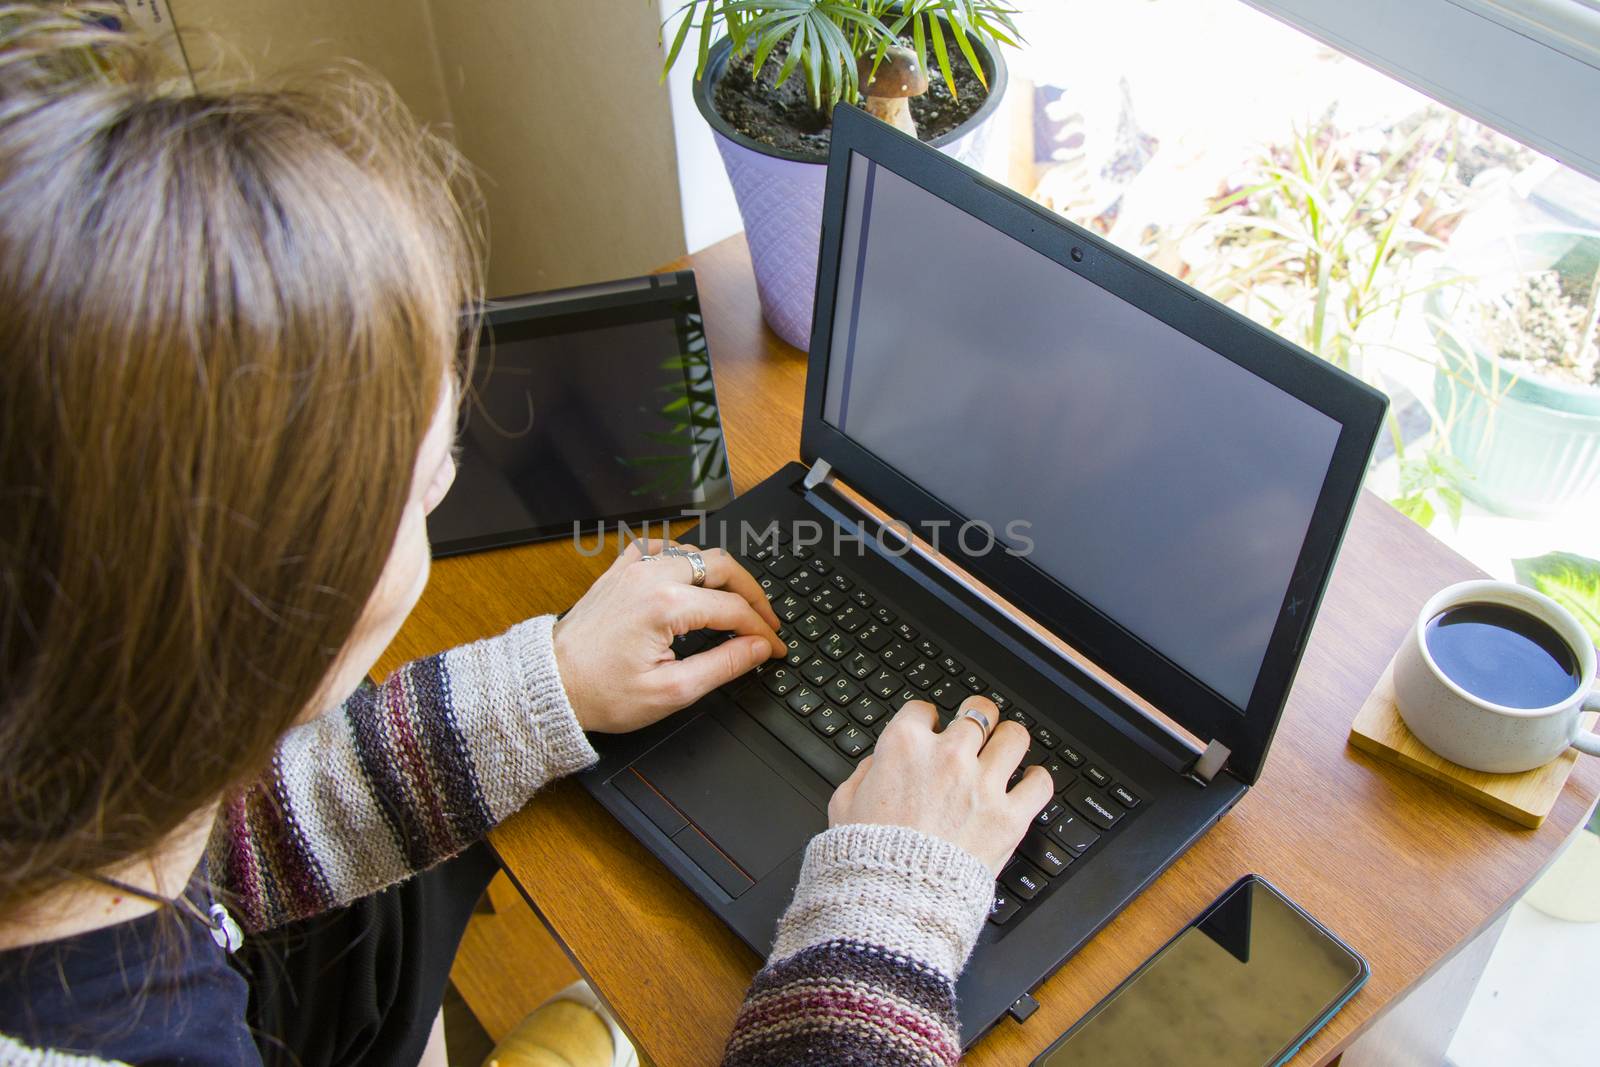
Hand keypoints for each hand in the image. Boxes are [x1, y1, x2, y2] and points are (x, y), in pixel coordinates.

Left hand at [552, 539, 785, 732]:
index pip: (733, 610)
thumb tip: (758, 648)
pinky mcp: (618, 572)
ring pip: (695, 553)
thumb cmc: (601, 694)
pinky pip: (660, 549)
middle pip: (722, 567)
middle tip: (766, 621)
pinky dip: (683, 559)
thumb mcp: (671, 692)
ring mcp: (633, 569)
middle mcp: (651, 576)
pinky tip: (690, 578)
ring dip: (721, 576)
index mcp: (666, 605)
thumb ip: (722, 665)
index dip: (762, 631)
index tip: (776, 650)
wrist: (550, 685)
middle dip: (752, 594)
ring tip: (736, 605)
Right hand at [827, 697, 1052, 874]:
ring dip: (1009, 741)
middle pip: (978, 711)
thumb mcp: (844, 805)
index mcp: (904, 747)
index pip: (923, 709)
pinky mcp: (1008, 817)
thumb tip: (879, 764)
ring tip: (1006, 749)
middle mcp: (948, 756)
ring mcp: (982, 785)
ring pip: (1015, 737)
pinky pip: (1039, 784)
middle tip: (976, 730)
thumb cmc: (868, 856)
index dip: (926, 719)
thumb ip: (864, 774)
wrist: (895, 899)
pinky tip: (1029, 782)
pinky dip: (1037, 781)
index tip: (930, 729)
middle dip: (976, 718)